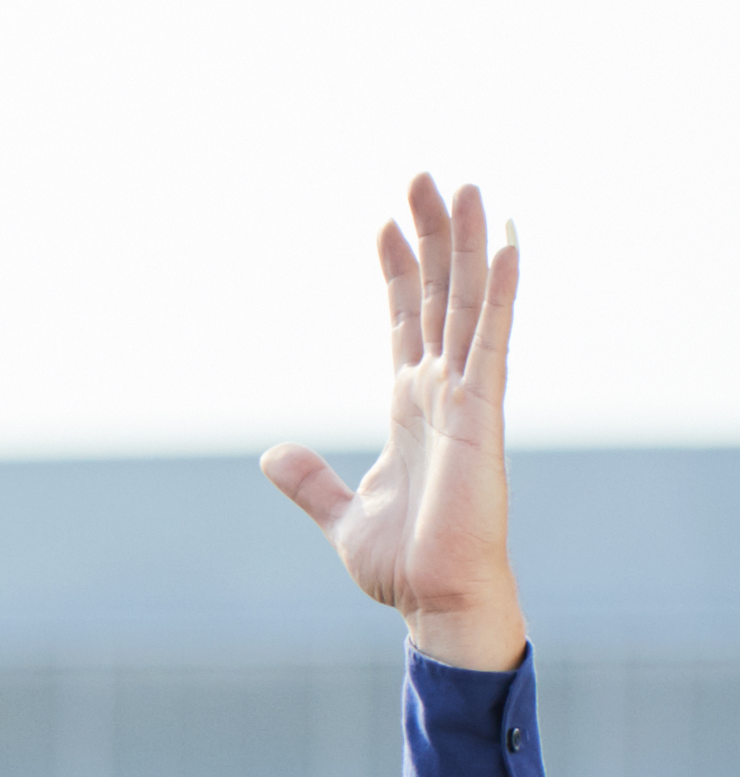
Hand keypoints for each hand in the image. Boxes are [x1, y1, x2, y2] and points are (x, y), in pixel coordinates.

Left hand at [262, 175, 524, 673]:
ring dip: (467, 246)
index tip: (382, 224)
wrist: (434, 600)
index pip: (405, 320)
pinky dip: (498, 296)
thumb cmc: (403, 562)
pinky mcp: (481, 416)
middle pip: (439, 295)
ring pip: (468, 304)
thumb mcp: (340, 511)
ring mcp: (466, 398)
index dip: (397, 271)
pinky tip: (506, 249)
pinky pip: (491, 343)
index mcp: (410, 405)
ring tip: (465, 187)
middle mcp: (442, 390)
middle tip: (421, 177)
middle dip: (431, 237)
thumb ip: (309, 480)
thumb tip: (271, 453)